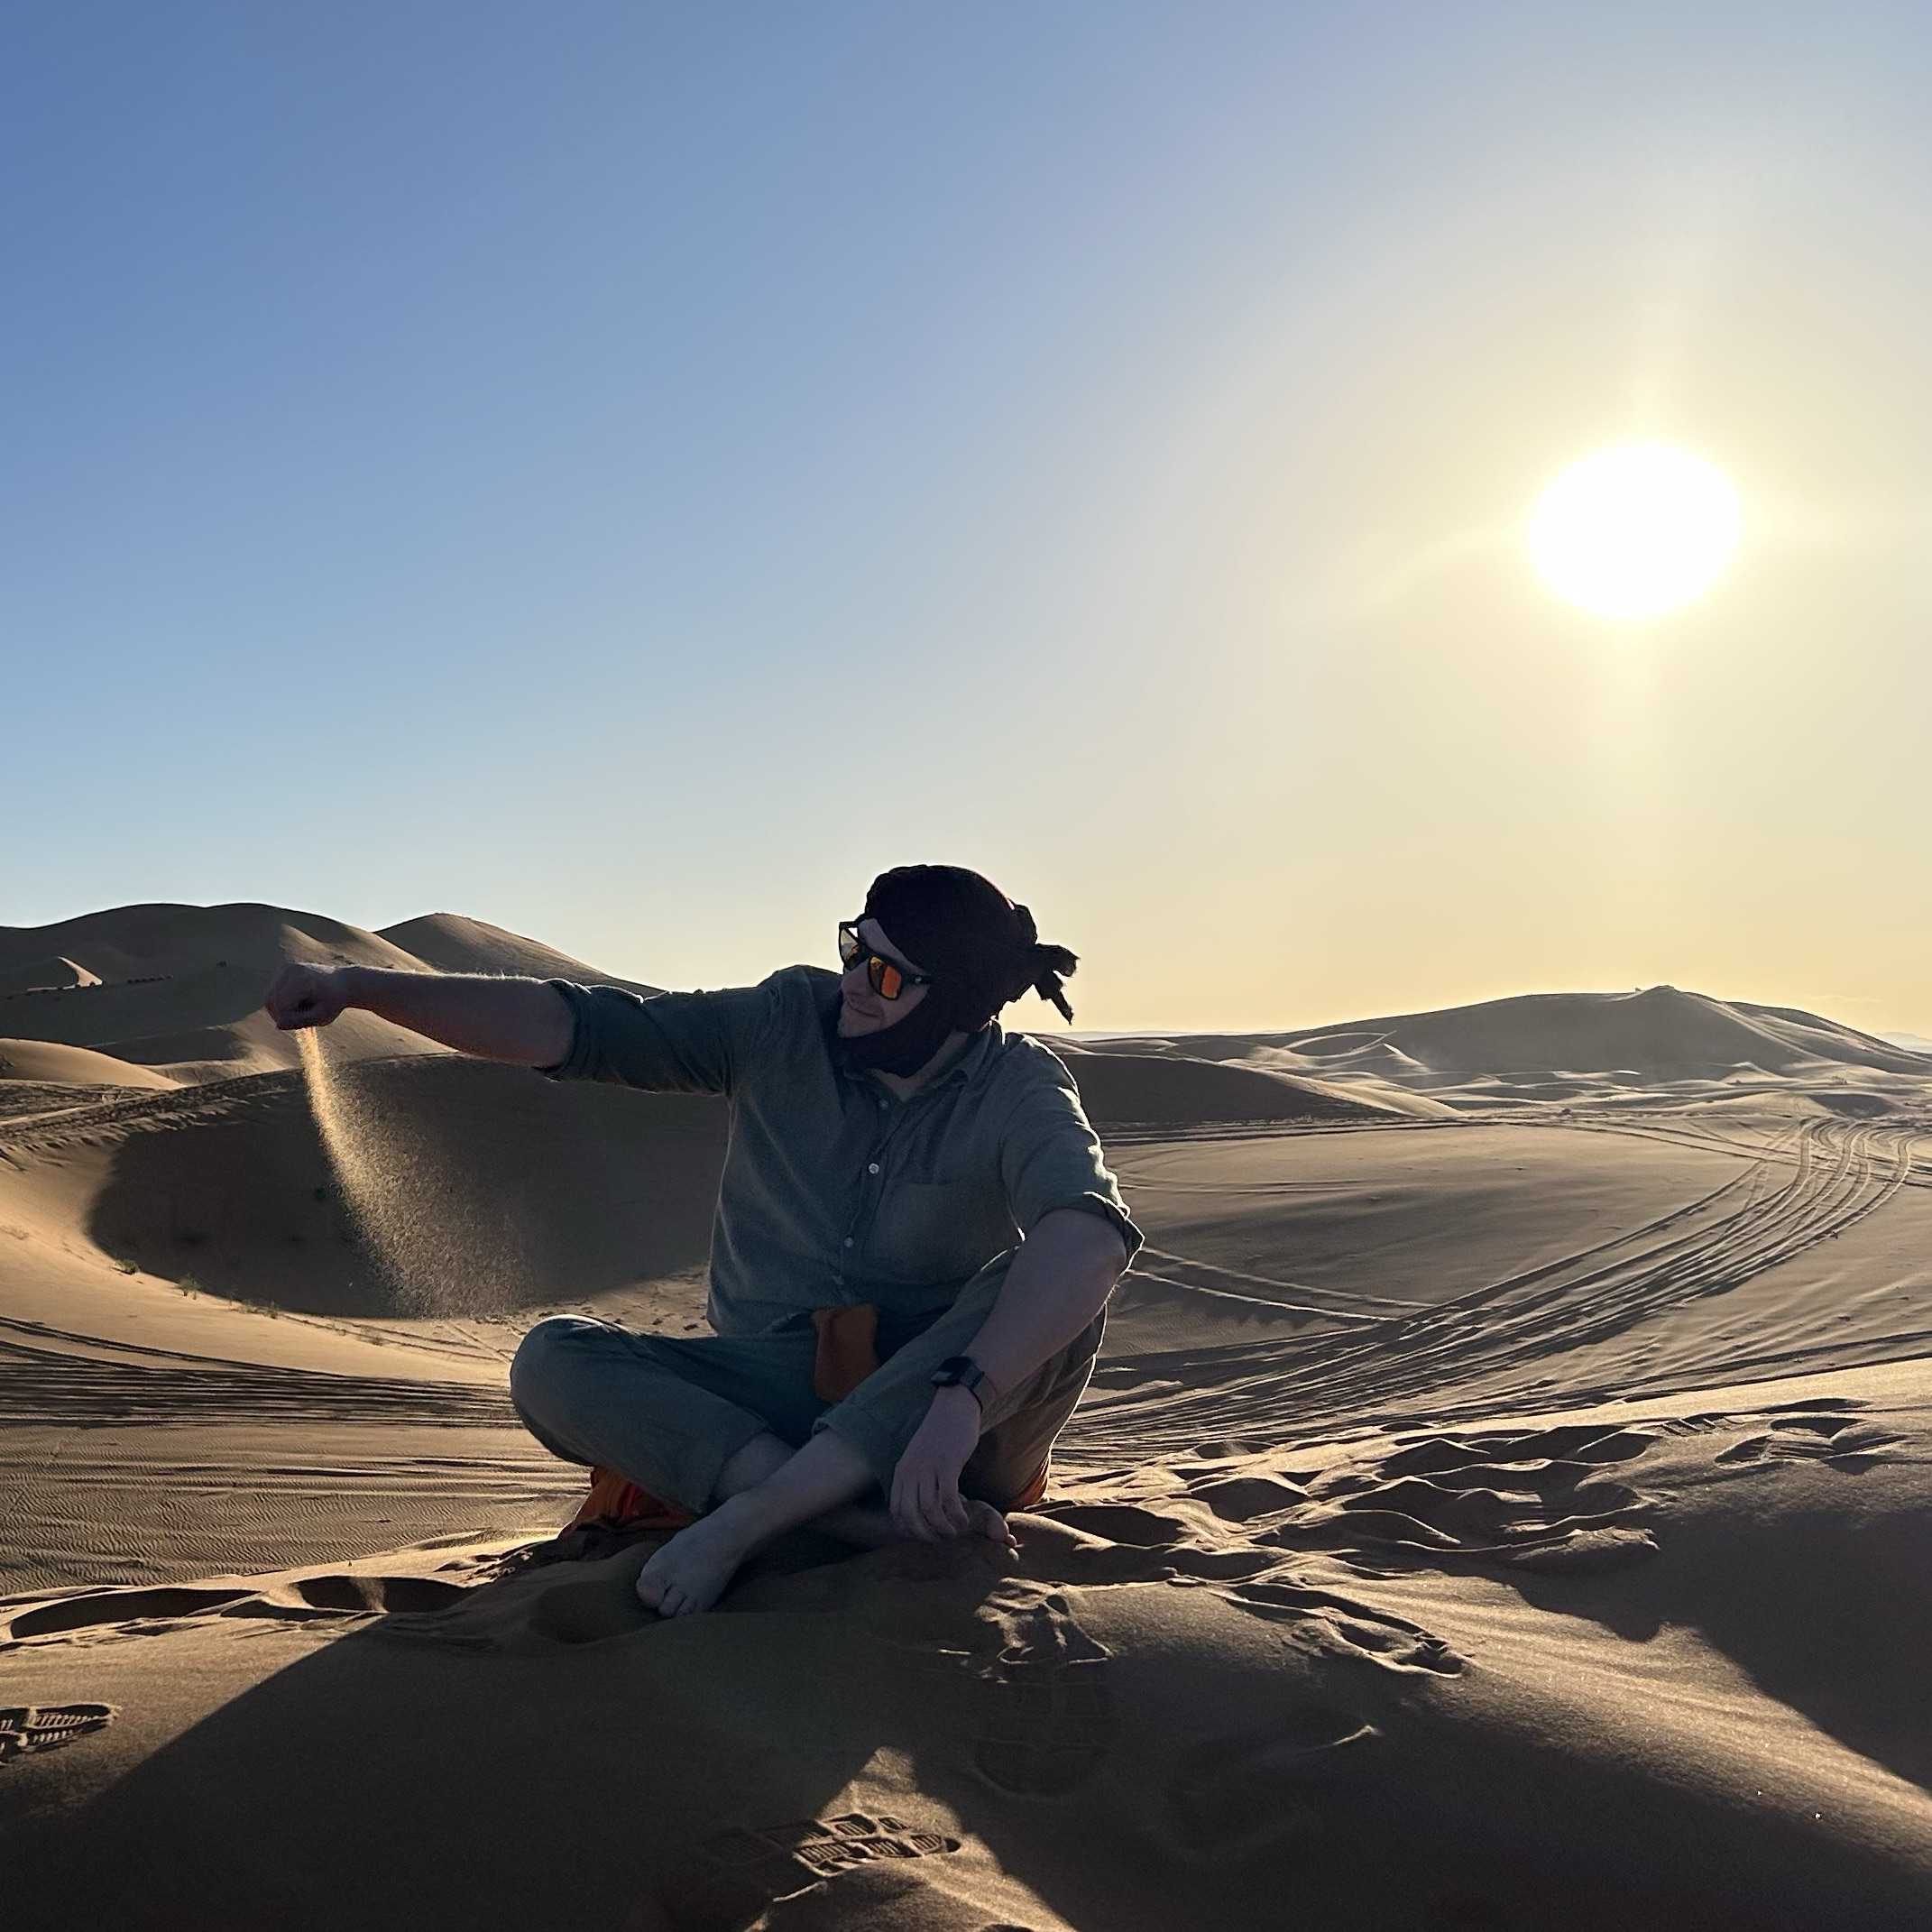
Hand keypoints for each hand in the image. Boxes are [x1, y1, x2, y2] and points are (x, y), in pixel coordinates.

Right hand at [264, 963, 355, 1031]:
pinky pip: (272, 994)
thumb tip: (278, 1025)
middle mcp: (291, 970)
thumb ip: (300, 1021)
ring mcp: (286, 968)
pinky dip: (280, 1004)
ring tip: (301, 1011)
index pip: (282, 1006)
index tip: (306, 1022)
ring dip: (280, 1011)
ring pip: (269, 998)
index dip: (290, 1019)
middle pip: (272, 1001)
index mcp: (303, 980)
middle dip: (283, 1015)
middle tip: (302, 1019)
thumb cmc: (334, 1002)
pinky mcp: (283, 970)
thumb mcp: (322, 1016)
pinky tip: (297, 1004)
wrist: (343, 983)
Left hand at [889, 1388, 982, 1541]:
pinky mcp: (948, 1463)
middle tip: (941, 1539)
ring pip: (929, 1510)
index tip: (926, 1535)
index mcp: (902, 1471)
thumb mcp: (918, 1457)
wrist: (954, 1406)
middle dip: (926, 1535)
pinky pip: (948, 1498)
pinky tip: (963, 1520)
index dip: (910, 1530)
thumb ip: (915, 1478)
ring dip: (943, 1528)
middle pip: (910, 1516)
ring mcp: (928, 1467)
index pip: (897, 1512)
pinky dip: (956, 1515)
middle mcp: (911, 1471)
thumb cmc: (940, 1434)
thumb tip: (920, 1506)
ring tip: (955, 1532)